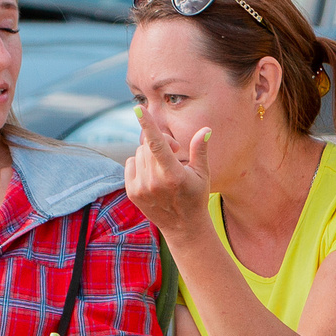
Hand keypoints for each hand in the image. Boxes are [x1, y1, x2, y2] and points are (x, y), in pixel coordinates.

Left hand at [123, 105, 212, 240]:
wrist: (183, 227)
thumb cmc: (196, 197)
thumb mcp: (202, 174)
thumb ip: (200, 150)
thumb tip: (205, 130)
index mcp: (173, 175)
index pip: (157, 144)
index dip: (148, 125)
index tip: (138, 108)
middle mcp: (154, 181)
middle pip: (148, 146)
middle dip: (160, 143)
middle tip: (175, 152)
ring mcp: (141, 188)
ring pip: (139, 153)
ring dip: (150, 154)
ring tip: (164, 167)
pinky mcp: (132, 192)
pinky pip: (130, 163)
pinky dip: (139, 163)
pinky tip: (152, 174)